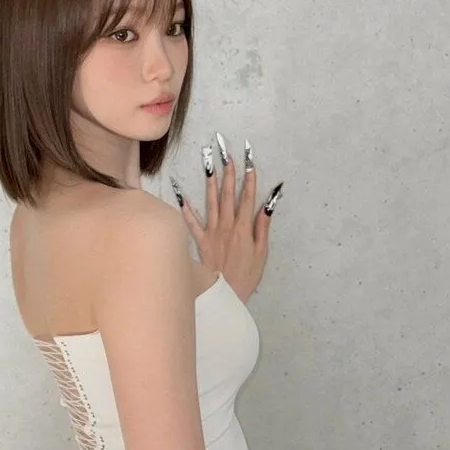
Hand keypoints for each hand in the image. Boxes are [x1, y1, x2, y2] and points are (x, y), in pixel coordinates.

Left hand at [171, 133, 283, 304]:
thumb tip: (267, 206)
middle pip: (229, 196)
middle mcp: (227, 227)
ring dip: (211, 184)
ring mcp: (212, 233)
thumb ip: (262, 228)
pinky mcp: (201, 242)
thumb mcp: (261, 253)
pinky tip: (182, 197)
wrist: (224, 293)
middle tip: (227, 155)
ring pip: (211, 204)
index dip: (249, 180)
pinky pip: (192, 224)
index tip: (249, 162)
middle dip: (229, 174)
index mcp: (244, 229)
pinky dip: (187, 211)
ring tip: (209, 166)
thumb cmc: (246, 276)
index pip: (248, 199)